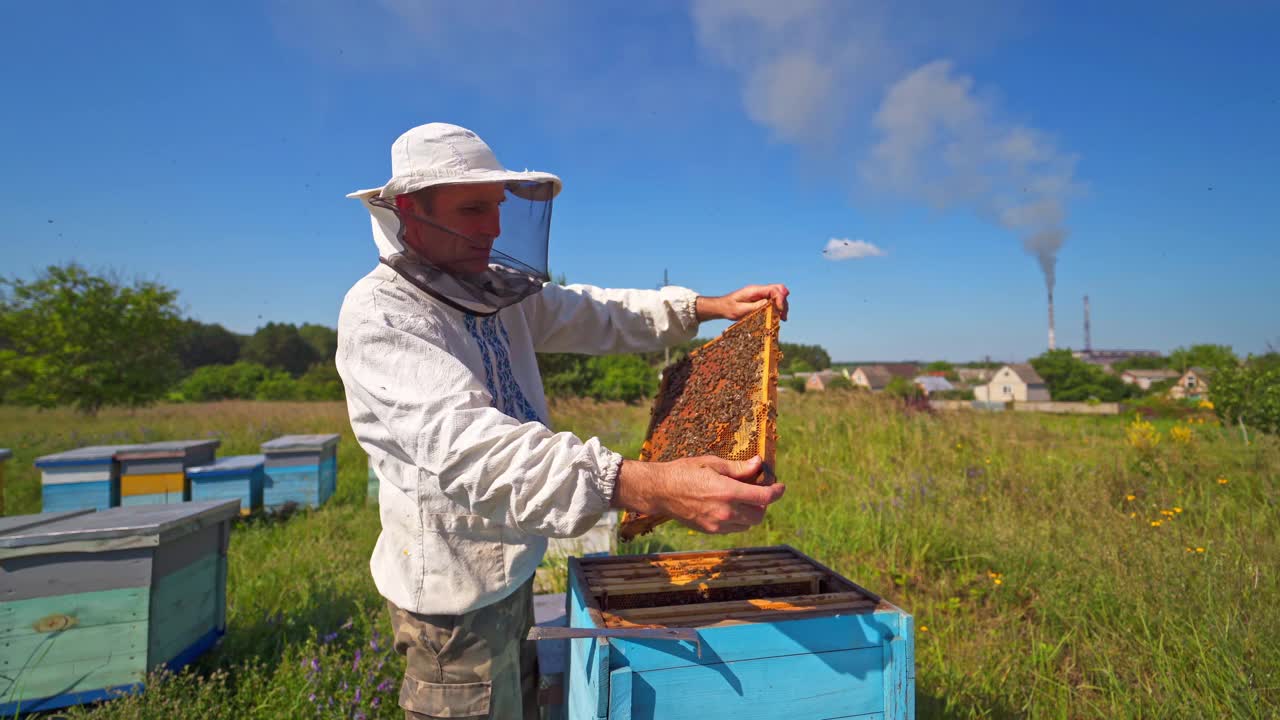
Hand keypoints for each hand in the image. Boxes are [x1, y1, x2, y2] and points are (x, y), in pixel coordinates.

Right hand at [612, 455, 785, 533]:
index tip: (780, 487)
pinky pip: (733, 528)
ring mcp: (717, 524)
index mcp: (728, 492)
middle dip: (763, 504)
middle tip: (758, 492)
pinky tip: (728, 507)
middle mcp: (726, 512)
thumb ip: (738, 468)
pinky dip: (737, 519)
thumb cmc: (685, 472)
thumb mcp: (712, 463)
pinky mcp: (709, 530)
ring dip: (750, 513)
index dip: (777, 492)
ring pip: (747, 524)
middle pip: (759, 515)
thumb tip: (758, 464)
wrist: (660, 490)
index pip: (764, 497)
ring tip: (742, 499)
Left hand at [696, 284, 789, 321]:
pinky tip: (778, 316)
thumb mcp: (742, 310)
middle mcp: (759, 290)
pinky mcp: (760, 299)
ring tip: (782, 318)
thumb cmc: (730, 308)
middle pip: (779, 290)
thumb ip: (755, 306)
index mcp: (754, 290)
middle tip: (783, 316)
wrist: (723, 307)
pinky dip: (777, 307)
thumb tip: (768, 303)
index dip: (780, 299)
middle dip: (784, 302)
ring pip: (778, 295)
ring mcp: (760, 294)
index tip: (780, 311)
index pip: (773, 289)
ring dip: (782, 306)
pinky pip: (773, 300)